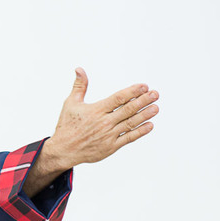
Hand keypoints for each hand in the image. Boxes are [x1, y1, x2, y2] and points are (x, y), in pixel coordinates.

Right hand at [38, 68, 158, 174]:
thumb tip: (79, 69)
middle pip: (128, 110)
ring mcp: (108, 135)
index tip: (144, 86)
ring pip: (130, 123)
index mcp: (96, 110)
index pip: (118, 98)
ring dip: (145, 115)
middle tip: (155, 94)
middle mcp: (104, 122)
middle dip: (143, 101)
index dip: (132, 92)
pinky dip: (140, 131)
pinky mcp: (110, 147)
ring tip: (155, 107)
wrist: (63, 151)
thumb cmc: (66, 126)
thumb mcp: (70, 104)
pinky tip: (149, 125)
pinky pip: (128, 138)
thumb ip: (79, 86)